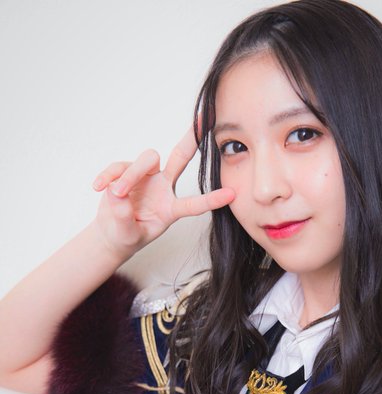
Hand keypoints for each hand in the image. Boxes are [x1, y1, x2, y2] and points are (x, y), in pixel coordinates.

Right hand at [91, 125, 234, 256]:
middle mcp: (163, 188)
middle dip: (191, 139)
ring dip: (130, 175)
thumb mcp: (127, 234)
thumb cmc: (127, 235)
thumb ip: (123, 217)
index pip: (194, 204)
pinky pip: (118, 167)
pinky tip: (98, 187)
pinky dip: (107, 176)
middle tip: (203, 119)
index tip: (232, 194)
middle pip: (180, 158)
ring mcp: (146, 177)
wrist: (111, 233)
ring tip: (116, 193)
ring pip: (146, 160)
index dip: (212, 200)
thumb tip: (117, 193)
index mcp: (171, 209)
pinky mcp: (126, 172)